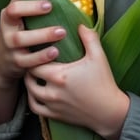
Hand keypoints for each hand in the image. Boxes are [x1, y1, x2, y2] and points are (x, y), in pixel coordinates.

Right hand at [0, 0, 65, 124]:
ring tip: (62, 36)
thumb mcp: (19, 13)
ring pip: (24, 46)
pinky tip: (56, 53)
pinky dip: (42, 59)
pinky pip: (29, 63)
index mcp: (8, 17)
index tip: (50, 4)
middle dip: (41, 31)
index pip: (14, 9)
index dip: (31, 6)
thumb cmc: (18, 28)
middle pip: (19, 32)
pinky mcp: (17, 64)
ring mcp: (11, 50)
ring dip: (44, 41)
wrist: (2, 59)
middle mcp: (7, 33)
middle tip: (62, 27)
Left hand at [25, 24, 129, 139]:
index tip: (36, 47)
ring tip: (32, 73)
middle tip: (33, 57)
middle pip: (30, 76)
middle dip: (30, 66)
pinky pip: (35, 108)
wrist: (109, 111)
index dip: (34, 54)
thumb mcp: (98, 56)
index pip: (36, 62)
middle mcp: (53, 91)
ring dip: (29, 82)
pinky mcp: (55, 115)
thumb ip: (89, 37)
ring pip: (30, 93)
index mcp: (60, 75)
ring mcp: (53, 105)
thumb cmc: (104, 82)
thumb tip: (80, 24)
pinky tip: (35, 92)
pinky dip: (32, 99)